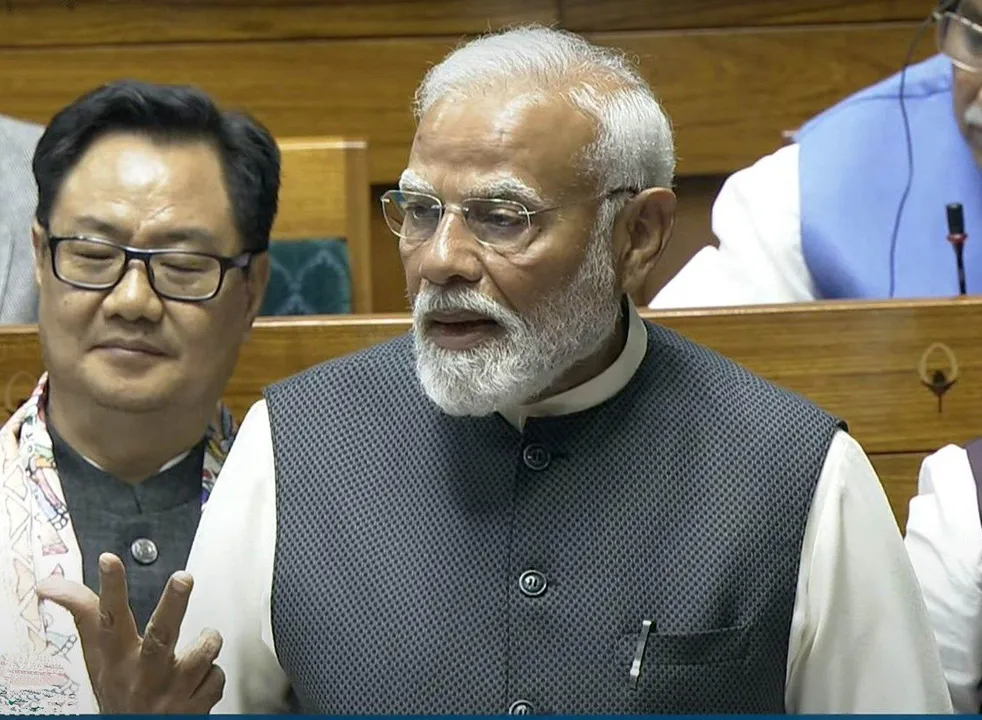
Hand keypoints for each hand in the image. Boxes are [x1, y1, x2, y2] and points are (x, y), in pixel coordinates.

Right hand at [36, 553, 224, 713]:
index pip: (107, 620)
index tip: (108, 560)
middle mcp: (143, 674)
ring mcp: (171, 692)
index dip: (109, 589)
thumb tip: (49, 585)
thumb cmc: (120, 692)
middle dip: (173, 603)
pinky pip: (216, 675)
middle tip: (183, 578)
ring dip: (207, 643)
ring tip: (193, 654)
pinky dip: (211, 676)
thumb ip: (85, 616)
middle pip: (160, 633)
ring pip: (204, 649)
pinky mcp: (196, 706)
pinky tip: (195, 685)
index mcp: (116, 659)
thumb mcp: (98, 658)